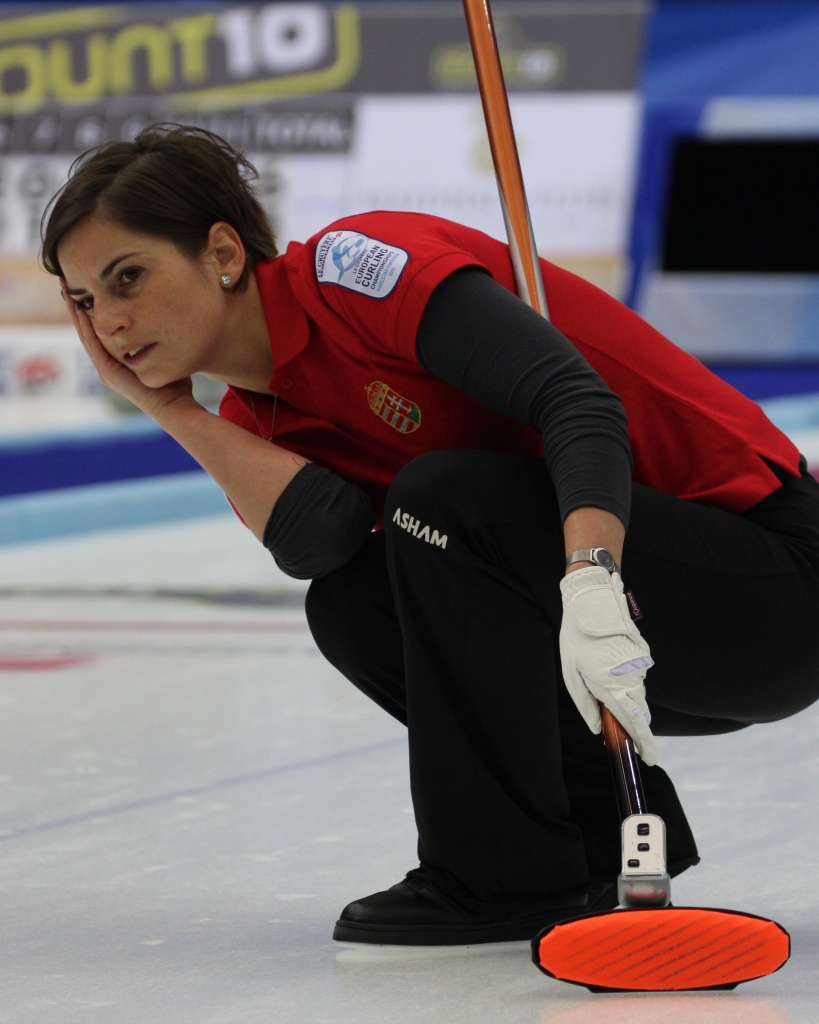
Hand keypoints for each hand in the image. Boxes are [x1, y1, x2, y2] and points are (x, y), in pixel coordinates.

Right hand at [60, 280, 194, 418]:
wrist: (175, 406)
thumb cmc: (175, 384)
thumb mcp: (164, 354)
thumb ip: (159, 340)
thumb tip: (168, 319)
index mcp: (116, 361)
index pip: (97, 331)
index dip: (88, 310)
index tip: (84, 288)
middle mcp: (107, 365)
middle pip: (85, 330)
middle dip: (75, 306)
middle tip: (65, 283)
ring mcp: (106, 370)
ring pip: (85, 335)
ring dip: (75, 312)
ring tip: (66, 291)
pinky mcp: (109, 372)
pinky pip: (94, 345)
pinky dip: (87, 328)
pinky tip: (81, 311)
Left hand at [559, 566, 657, 764]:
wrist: (593, 601)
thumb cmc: (576, 638)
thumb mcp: (570, 672)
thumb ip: (585, 703)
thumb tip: (597, 728)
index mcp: (609, 684)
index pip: (631, 722)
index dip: (642, 742)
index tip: (648, 758)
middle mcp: (629, 677)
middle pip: (638, 712)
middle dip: (635, 726)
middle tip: (627, 735)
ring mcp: (638, 665)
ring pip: (637, 693)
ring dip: (627, 698)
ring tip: (604, 682)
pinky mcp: (642, 654)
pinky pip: (636, 675)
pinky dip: (627, 679)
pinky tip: (611, 665)